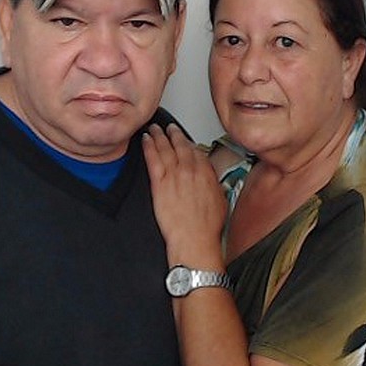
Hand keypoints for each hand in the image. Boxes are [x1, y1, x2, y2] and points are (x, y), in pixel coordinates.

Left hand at [142, 124, 227, 268]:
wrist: (194, 238)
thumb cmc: (207, 226)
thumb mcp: (220, 201)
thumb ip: (213, 185)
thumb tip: (210, 180)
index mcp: (206, 173)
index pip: (197, 151)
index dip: (189, 143)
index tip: (185, 140)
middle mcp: (190, 170)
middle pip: (181, 145)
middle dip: (174, 133)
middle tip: (169, 127)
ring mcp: (174, 175)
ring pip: (165, 148)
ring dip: (159, 135)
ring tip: (154, 128)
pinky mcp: (159, 183)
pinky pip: (153, 158)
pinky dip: (148, 146)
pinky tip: (145, 140)